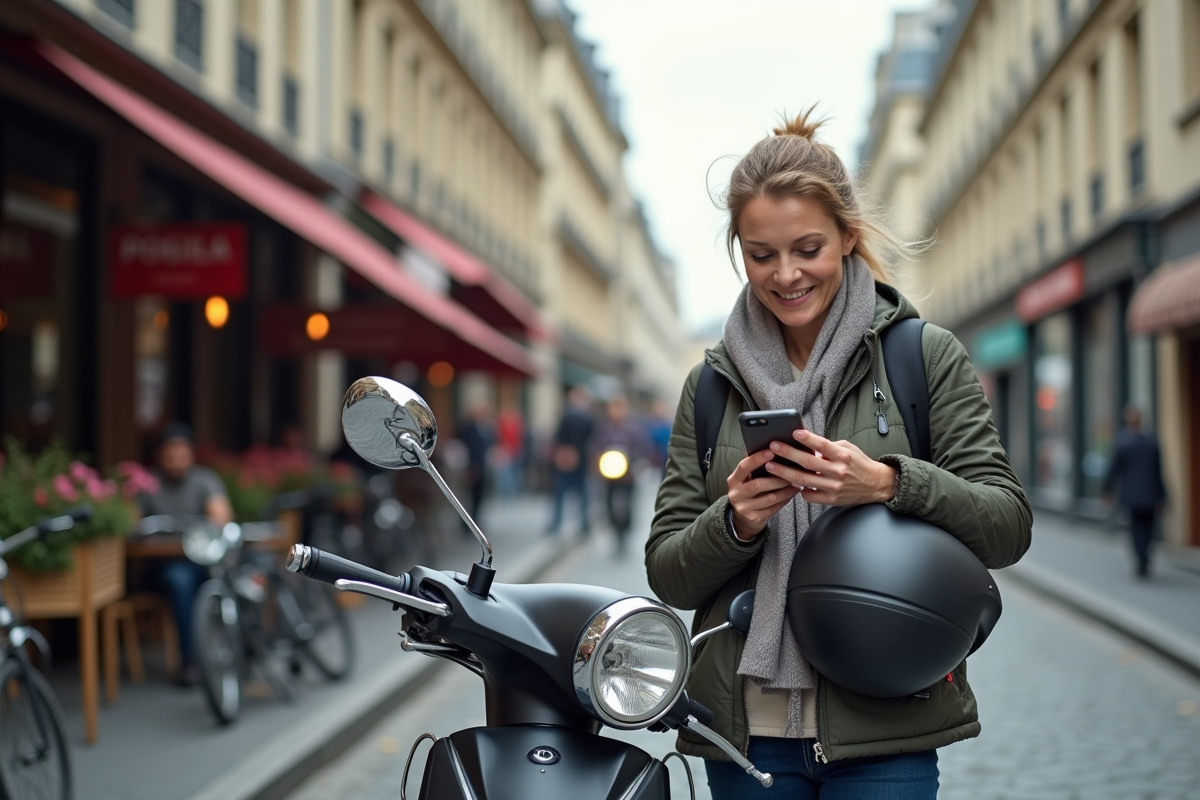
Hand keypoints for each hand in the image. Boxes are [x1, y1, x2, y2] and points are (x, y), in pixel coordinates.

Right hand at [726, 449, 801, 540]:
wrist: (742, 518)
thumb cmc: (748, 492)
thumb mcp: (746, 480)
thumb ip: (755, 469)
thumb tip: (775, 452)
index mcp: (734, 480)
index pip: (744, 467)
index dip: (757, 459)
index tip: (771, 451)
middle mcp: (736, 494)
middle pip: (759, 484)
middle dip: (777, 478)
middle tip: (792, 473)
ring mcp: (744, 508)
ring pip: (770, 498)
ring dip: (785, 490)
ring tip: (797, 483)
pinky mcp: (754, 518)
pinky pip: (774, 508)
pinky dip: (785, 500)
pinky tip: (792, 494)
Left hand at [761, 430, 895, 507]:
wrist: (876, 484)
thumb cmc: (859, 464)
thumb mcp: (848, 448)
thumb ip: (829, 446)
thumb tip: (807, 442)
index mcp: (843, 455)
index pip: (822, 444)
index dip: (807, 438)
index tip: (793, 433)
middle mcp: (838, 471)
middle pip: (808, 462)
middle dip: (788, 454)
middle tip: (773, 448)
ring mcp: (834, 486)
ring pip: (804, 480)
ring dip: (785, 472)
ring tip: (771, 466)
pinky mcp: (832, 500)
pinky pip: (810, 496)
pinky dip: (800, 490)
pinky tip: (791, 484)